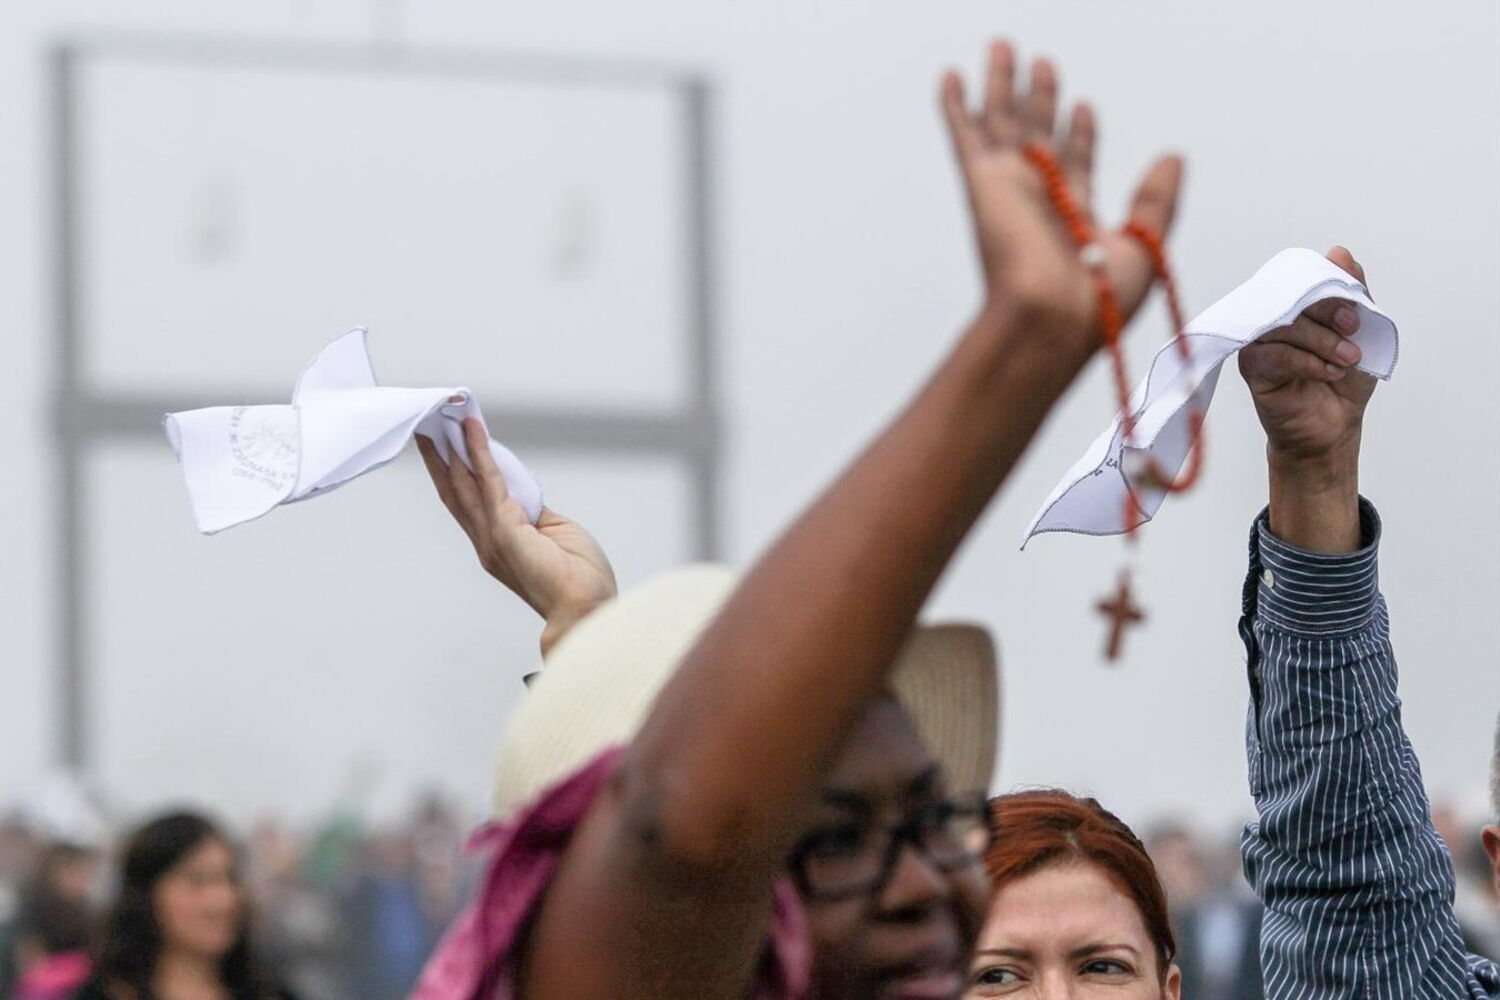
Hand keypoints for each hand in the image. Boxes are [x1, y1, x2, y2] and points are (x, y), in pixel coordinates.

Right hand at [418, 417, 616, 654]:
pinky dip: (479, 451)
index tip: (446, 445)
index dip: (455, 473)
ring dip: (451, 448)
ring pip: (462, 483)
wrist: (586, 605)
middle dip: (439, 457)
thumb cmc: (579, 578)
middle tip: (427, 427)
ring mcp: (492, 534)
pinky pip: (489, 479)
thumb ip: (532, 512)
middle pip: (455, 491)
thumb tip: (523, 490)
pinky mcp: (505, 526)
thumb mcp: (553, 533)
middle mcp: (486, 540)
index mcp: (496, 544)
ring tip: (441, 419)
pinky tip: (472, 429)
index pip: (469, 503)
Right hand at [940, 40, 1183, 359]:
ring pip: (1002, 121)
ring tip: (1003, 47)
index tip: (1082, 106)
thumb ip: (1156, 200)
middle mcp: (1040, 196)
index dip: (1079, 133)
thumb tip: (1173, 158)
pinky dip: (956, 104)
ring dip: (1001, 84)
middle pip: (1038, 132)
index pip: (1075, 162)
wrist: (1052, 318)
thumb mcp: (1145, 244)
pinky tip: (951, 76)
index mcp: (1075, 215)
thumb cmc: (1096, 300)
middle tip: (1041, 63)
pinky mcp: (982, 180)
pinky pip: (965, 133)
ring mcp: (1009, 186)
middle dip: (1040, 97)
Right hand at [1239, 246, 1375, 465]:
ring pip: (1285, 325)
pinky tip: (1327, 373)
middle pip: (1293, 298)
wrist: (1334, 426)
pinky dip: (1307, 362)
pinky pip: (1274, 354)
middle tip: (1354, 332)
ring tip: (1347, 360)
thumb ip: (1352, 291)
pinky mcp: (1251, 367)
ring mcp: (1258, 341)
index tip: (1357, 316)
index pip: (1303, 279)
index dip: (1329, 290)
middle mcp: (1273, 318)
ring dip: (1323, 342)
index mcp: (1296, 304)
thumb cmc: (1345, 379)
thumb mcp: (1362, 331)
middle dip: (1329, 313)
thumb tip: (1338, 252)